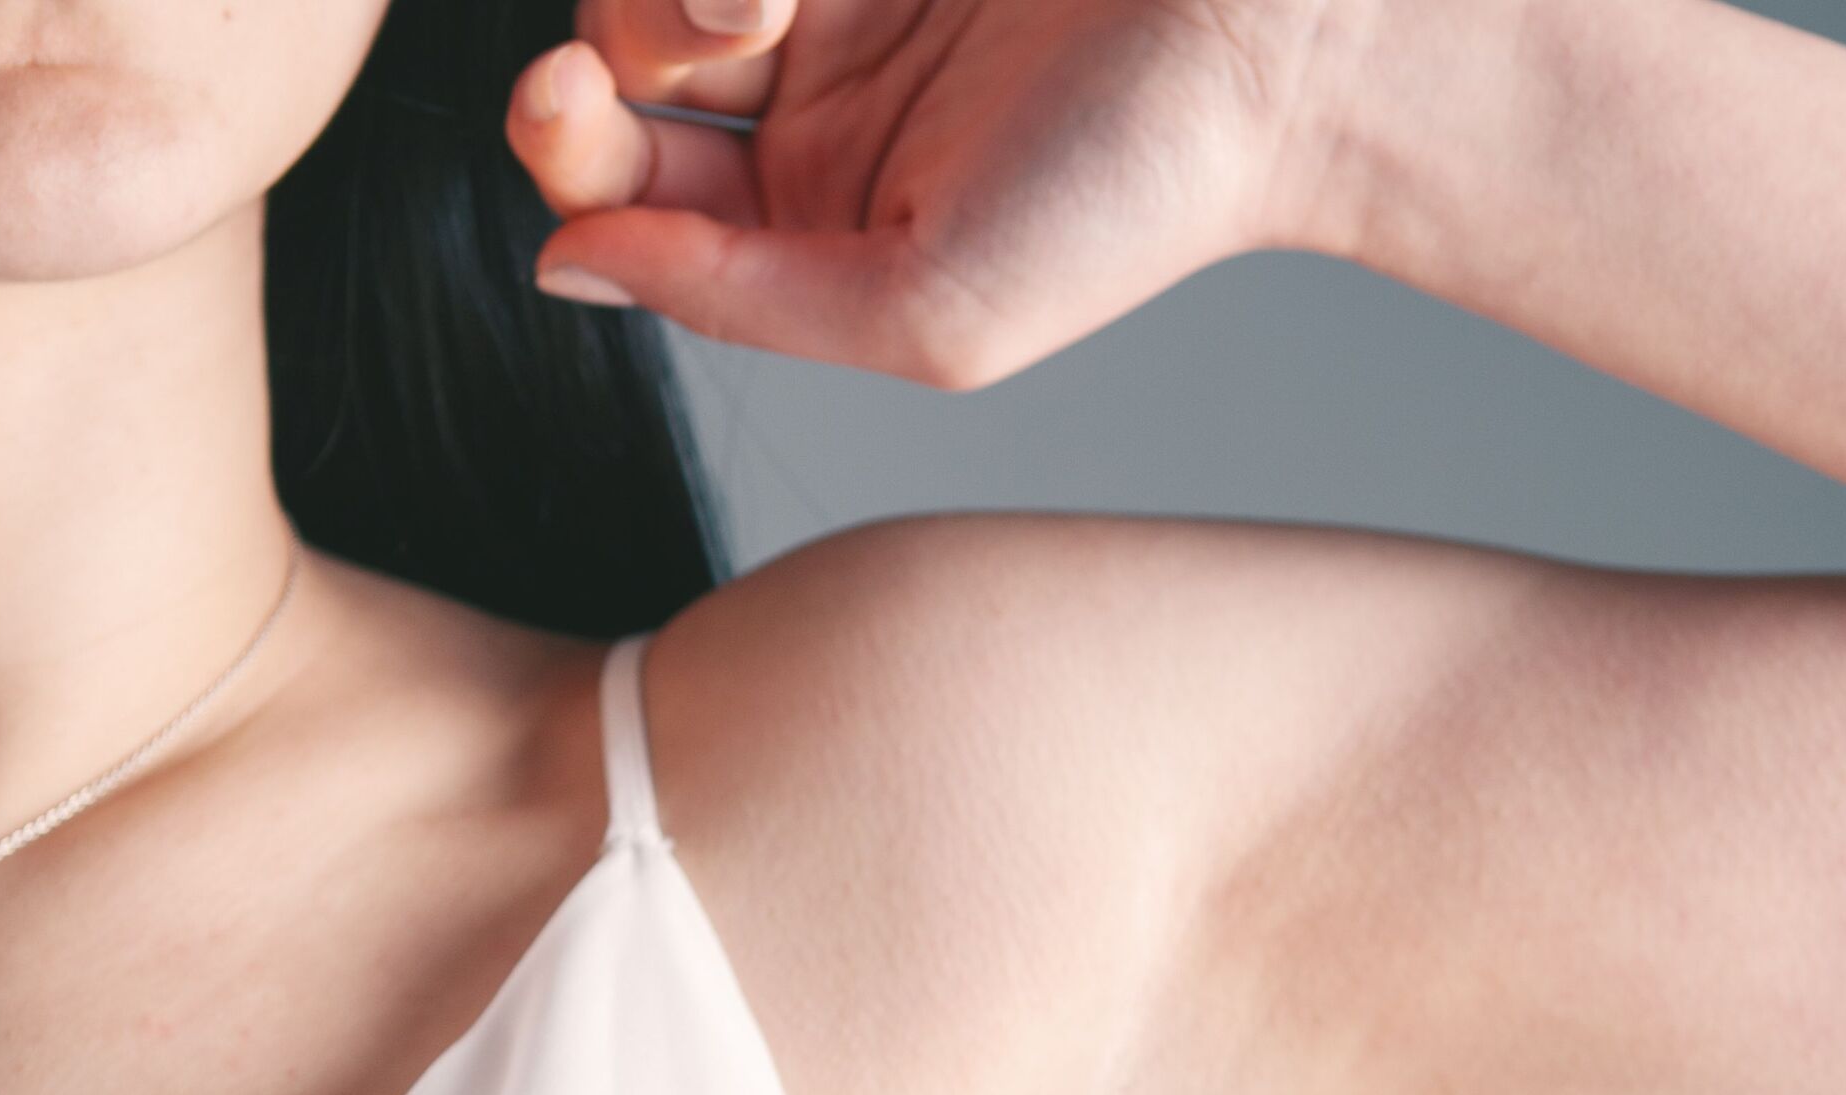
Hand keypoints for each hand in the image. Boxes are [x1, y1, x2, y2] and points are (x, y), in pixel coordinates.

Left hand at [505, 0, 1359, 381]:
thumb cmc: (1135, 194)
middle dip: (621, 27)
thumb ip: (739, 302)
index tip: (563, 97)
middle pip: (614, 44)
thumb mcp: (928, 313)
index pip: (619, 181)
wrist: (1284, 35)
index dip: (562, 142)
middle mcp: (804, 95)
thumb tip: (565, 267)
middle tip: (727, 14)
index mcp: (802, 222)